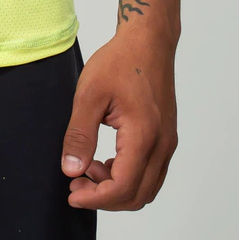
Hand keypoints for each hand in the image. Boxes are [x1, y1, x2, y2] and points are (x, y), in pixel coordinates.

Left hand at [60, 28, 177, 209]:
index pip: (122, 187)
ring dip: (117, 189)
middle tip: (76, 182)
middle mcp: (162, 144)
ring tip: (89, 168)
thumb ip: (80, 134)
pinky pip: (151, 173)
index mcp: (144, 135)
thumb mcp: (89, 94)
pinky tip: (106, 160)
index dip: (95, 198)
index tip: (71, 193)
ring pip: (146, 188)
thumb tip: (71, 170)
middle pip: (137, 196)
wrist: (148, 41)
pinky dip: (128, 178)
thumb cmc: (120, 61)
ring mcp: (167, 142)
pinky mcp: (166, 138)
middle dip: (104, 198)